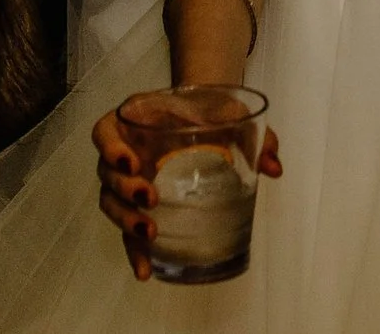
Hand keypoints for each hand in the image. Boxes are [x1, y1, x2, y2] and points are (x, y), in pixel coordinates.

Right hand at [93, 107, 281, 282]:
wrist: (212, 112)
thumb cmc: (214, 109)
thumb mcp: (233, 112)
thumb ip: (255, 135)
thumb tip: (274, 168)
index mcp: (138, 119)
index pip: (105, 132)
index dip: (110, 148)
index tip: (132, 161)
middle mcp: (126, 149)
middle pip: (108, 175)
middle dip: (125, 191)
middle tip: (150, 199)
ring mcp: (129, 178)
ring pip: (111, 203)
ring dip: (126, 220)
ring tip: (150, 233)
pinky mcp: (138, 204)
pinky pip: (127, 229)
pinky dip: (134, 251)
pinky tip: (146, 270)